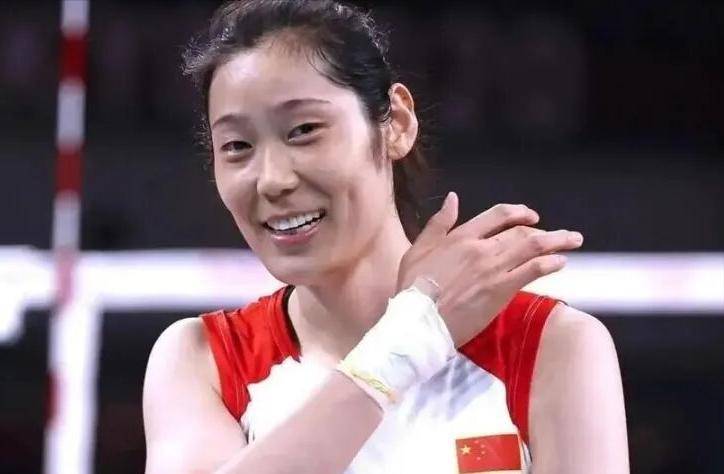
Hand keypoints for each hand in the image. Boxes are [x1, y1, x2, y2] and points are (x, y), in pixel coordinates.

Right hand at [397, 192, 582, 346]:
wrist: (417, 320)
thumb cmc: (412, 288)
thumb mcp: (418, 249)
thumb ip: (438, 223)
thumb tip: (452, 198)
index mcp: (460, 236)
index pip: (497, 215)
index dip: (519, 212)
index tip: (532, 217)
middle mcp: (480, 248)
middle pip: (521, 231)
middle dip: (546, 230)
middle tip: (563, 234)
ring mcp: (492, 268)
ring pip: (532, 247)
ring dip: (557, 241)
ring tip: (573, 241)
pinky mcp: (500, 290)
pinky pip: (532, 271)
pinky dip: (549, 264)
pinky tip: (561, 262)